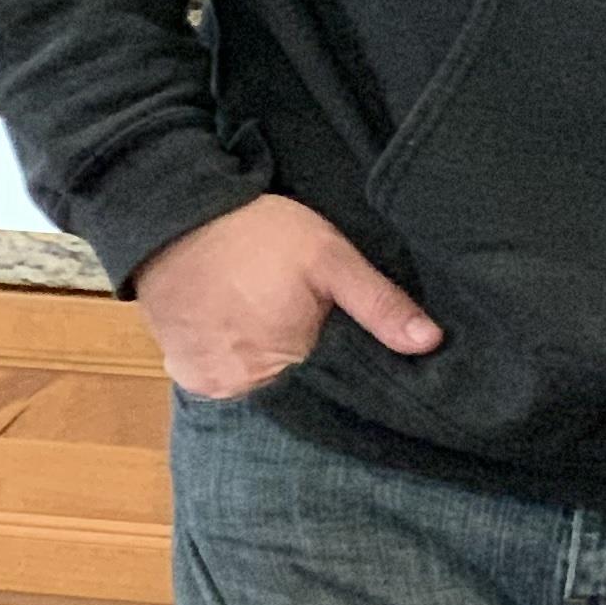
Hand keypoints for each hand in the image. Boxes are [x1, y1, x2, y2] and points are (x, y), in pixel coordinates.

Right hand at [133, 194, 438, 400]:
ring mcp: (209, 384)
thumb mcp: (330, 258)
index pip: (336, 388)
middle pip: (297, 390)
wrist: (173, 213)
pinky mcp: (184, 373)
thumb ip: (380, 303)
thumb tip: (431, 343)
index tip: (363, 349)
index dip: (350, 368)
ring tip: (280, 328)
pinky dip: (242, 362)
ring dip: (275, 366)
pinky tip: (249, 334)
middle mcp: (242, 387)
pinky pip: (226, 379)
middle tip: (315, 330)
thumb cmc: (257, 234)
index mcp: (287, 363)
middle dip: (313, 368)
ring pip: (262, 387)